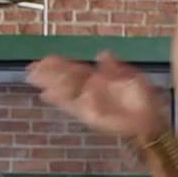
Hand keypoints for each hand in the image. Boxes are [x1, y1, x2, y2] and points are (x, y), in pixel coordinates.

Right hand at [27, 51, 167, 140]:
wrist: (148, 123)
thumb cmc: (143, 102)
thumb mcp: (132, 78)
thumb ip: (114, 67)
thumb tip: (102, 53)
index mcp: (99, 79)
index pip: (74, 69)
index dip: (59, 64)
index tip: (44, 59)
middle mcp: (89, 90)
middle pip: (64, 78)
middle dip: (47, 73)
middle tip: (30, 68)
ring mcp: (86, 102)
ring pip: (63, 90)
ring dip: (48, 83)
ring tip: (31, 78)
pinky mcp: (87, 114)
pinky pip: (69, 104)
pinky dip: (57, 99)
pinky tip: (45, 95)